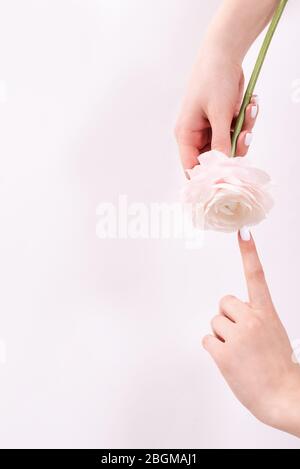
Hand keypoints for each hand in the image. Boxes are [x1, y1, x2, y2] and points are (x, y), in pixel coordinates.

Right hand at [175, 50, 258, 169]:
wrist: (224, 53)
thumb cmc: (212, 78)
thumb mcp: (218, 113)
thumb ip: (221, 142)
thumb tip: (222, 167)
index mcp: (186, 134)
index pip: (192, 166)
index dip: (208, 174)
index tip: (227, 172)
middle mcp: (197, 135)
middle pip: (215, 159)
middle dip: (234, 149)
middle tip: (245, 134)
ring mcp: (211, 129)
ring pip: (230, 146)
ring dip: (243, 132)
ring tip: (248, 110)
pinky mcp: (223, 122)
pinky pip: (237, 133)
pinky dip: (246, 121)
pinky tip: (248, 105)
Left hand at [203, 231, 299, 437]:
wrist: (283, 396)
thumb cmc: (278, 365)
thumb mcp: (274, 332)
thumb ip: (255, 317)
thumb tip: (235, 314)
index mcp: (267, 313)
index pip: (256, 276)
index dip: (249, 253)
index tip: (243, 232)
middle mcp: (252, 320)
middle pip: (224, 302)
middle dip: (228, 316)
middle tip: (241, 336)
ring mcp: (238, 337)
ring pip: (215, 322)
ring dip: (222, 335)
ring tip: (239, 352)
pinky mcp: (224, 354)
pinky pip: (207, 340)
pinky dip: (214, 349)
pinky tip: (229, 360)